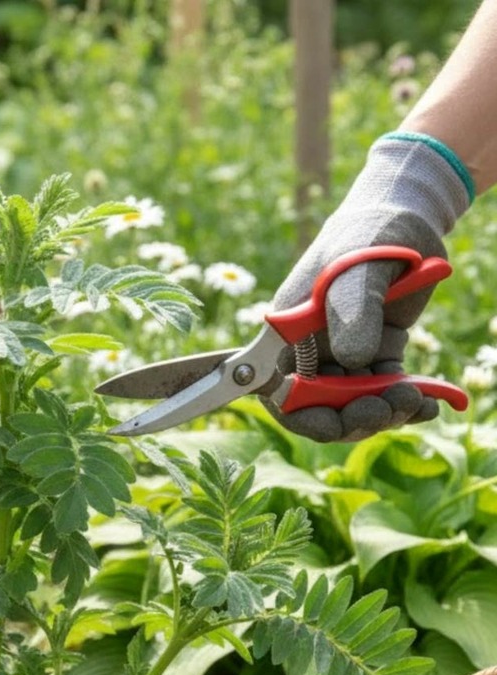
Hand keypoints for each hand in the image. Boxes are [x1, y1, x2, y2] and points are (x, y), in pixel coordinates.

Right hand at [264, 136, 469, 441]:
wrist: (406, 214)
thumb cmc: (367, 234)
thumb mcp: (356, 270)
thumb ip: (352, 315)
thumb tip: (354, 361)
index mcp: (286, 336)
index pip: (280, 393)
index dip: (303, 417)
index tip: (335, 424)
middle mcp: (310, 353)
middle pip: (321, 409)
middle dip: (354, 418)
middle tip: (389, 409)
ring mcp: (344, 356)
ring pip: (355, 406)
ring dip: (385, 413)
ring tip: (418, 400)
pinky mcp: (377, 354)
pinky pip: (386, 391)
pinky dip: (408, 402)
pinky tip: (431, 401)